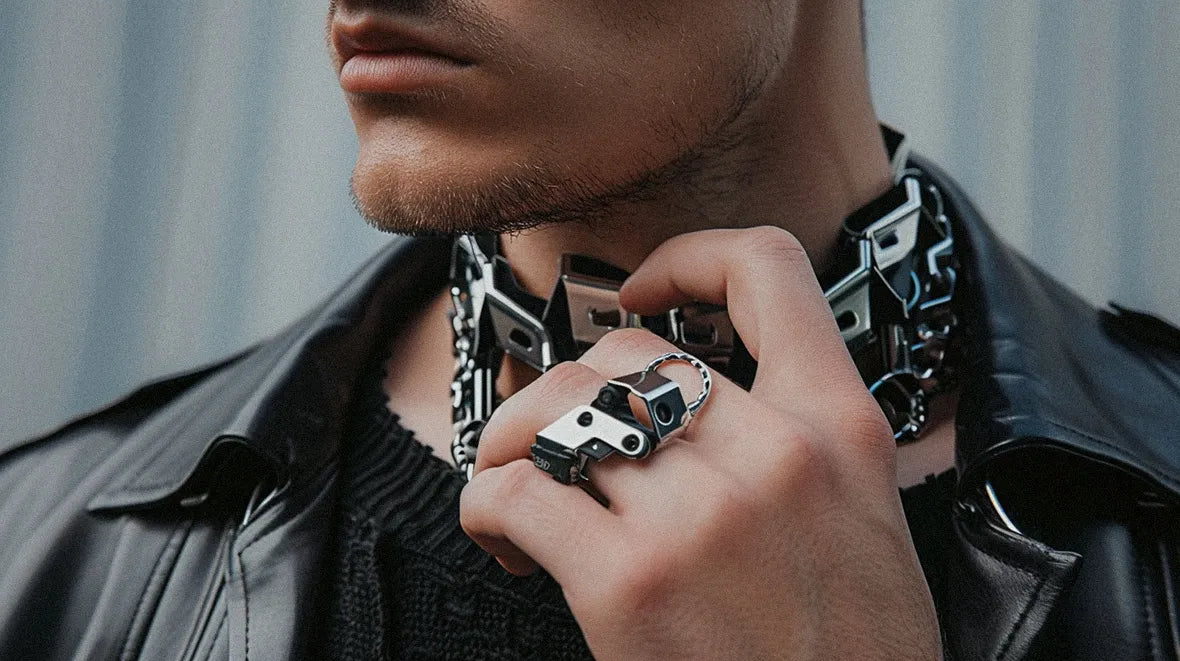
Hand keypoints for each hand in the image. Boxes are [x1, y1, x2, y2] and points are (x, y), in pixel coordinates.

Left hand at [460, 227, 940, 659]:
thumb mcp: (865, 521)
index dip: (690, 258)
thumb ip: (798, 444)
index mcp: (841, 430)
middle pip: (626, 353)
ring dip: (514, 444)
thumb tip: (696, 405)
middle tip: (557, 443)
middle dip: (571, 389)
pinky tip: (508, 542)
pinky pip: (516, 493)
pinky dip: (486, 505)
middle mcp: (773, 455)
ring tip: (520, 490)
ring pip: (560, 412)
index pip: (769, 270)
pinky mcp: (629, 583)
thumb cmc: (854, 656)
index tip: (642, 291)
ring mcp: (699, 518)